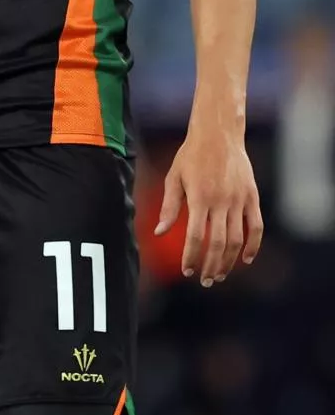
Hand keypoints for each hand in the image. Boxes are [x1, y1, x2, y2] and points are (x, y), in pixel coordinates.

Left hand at [155, 134, 262, 286]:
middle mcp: (221, 201)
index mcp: (199, 197)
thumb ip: (169, 207)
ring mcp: (239, 199)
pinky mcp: (252, 196)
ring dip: (229, 261)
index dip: (192, 257)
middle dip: (211, 266)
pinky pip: (256, 226)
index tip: (187, 271)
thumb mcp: (174, 177)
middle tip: (205, 281)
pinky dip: (253, 246)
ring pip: (237, 239)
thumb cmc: (191, 155)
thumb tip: (158, 232)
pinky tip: (245, 259)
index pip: (196, 237)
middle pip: (218, 243)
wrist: (218, 133)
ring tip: (220, 274)